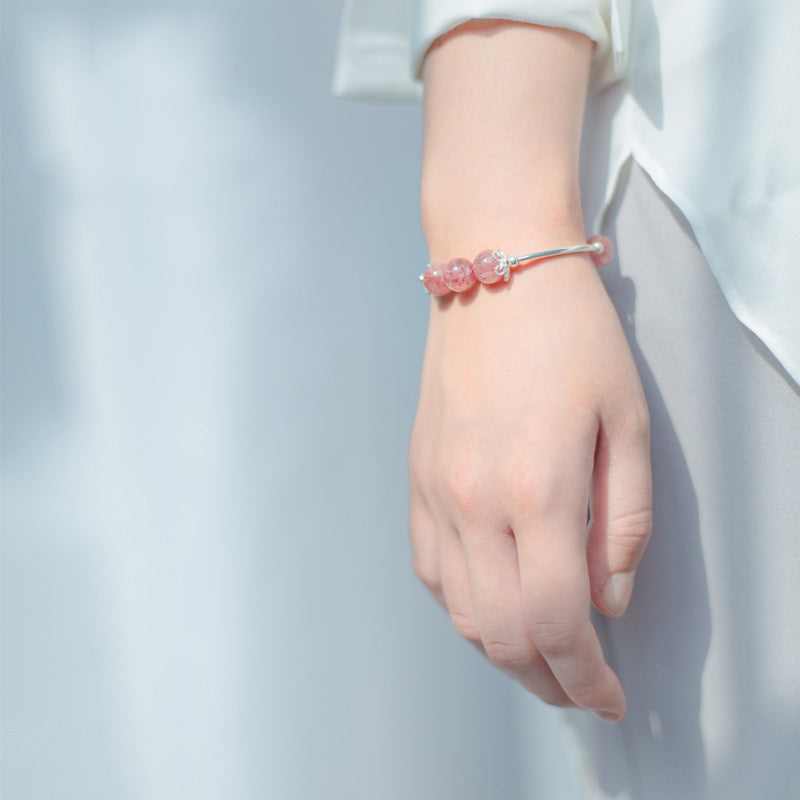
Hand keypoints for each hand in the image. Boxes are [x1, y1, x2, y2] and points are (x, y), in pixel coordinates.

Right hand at [408, 254, 650, 720]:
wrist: (494, 274)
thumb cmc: (571, 337)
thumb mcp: (626, 422)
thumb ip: (623, 522)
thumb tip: (607, 598)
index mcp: (536, 490)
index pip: (555, 623)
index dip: (585, 678)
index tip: (608, 700)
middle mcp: (472, 502)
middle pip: (500, 632)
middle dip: (546, 680)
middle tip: (581, 689)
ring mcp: (434, 492)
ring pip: (460, 610)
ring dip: (503, 649)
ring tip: (541, 655)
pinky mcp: (416, 477)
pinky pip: (430, 569)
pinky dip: (463, 606)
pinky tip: (490, 602)